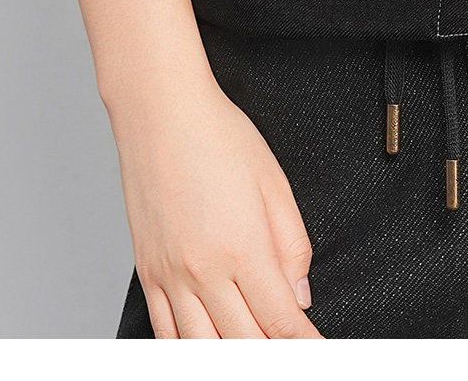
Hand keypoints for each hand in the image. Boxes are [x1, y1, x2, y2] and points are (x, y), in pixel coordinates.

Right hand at [109, 65, 323, 338]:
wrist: (161, 111)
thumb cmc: (217, 135)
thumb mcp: (275, 183)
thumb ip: (293, 245)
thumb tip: (300, 294)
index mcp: (243, 248)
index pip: (281, 322)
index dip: (305, 346)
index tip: (319, 352)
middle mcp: (204, 271)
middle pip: (244, 345)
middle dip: (274, 357)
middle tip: (293, 354)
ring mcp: (171, 276)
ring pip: (202, 350)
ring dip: (233, 358)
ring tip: (256, 352)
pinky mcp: (148, 273)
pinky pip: (165, 333)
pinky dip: (188, 353)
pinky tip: (207, 350)